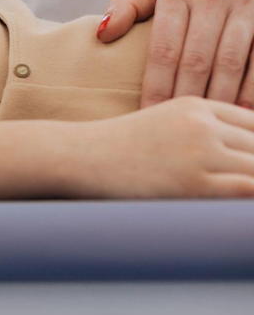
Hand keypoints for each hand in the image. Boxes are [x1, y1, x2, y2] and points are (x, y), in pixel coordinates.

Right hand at [70, 96, 253, 198]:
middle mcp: (202, 124)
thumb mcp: (161, 124)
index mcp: (196, 106)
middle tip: (246, 179)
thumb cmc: (115, 148)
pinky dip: (253, 195)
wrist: (78, 157)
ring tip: (244, 194)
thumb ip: (199, 132)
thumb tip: (234, 155)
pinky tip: (244, 207)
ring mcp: (199, 151)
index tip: (247, 162)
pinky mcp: (195, 182)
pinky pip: (249, 189)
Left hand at [97, 0, 253, 108]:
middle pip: (197, 60)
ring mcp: (247, 6)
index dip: (155, 85)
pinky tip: (240, 112)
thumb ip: (128, 7)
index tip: (146, 113)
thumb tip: (101, 36)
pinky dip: (250, 90)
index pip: (163, 48)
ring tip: (205, 123)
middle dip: (184, 97)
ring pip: (231, 64)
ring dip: (219, 99)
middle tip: (174, 128)